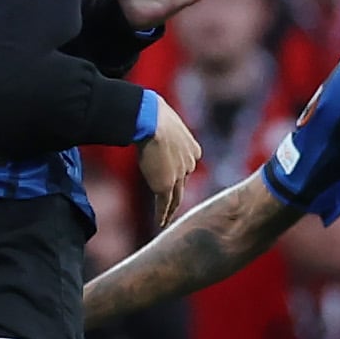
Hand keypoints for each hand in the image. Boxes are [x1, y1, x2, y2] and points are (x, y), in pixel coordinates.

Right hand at [137, 99, 199, 227]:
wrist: (152, 120)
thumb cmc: (154, 114)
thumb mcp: (165, 122)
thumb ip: (162, 129)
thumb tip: (146, 120)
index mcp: (193, 150)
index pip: (186, 167)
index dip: (179, 175)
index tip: (174, 182)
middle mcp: (190, 165)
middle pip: (183, 184)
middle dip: (177, 195)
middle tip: (171, 206)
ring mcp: (179, 177)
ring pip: (176, 198)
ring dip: (170, 210)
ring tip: (166, 221)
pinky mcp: (165, 185)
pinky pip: (165, 204)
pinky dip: (162, 215)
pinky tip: (160, 224)